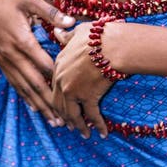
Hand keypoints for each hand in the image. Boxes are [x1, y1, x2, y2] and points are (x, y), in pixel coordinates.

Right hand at [0, 0, 74, 124]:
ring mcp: (4, 59)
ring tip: (53, 120)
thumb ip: (51, 13)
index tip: (75, 92)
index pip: (44, 66)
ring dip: (39, 105)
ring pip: (23, 88)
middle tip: (67, 120)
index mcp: (22, 40)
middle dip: (51, 103)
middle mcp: (12, 54)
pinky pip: (13, 82)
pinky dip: (24, 96)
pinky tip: (33, 107)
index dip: (59, 80)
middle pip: (35, 84)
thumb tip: (71, 23)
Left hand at [52, 23, 112, 137]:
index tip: (62, 106)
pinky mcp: (88, 98)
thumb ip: (66, 36)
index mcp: (58, 65)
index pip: (54, 86)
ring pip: (72, 114)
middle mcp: (62, 80)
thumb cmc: (98, 36)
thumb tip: (56, 32)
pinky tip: (103, 133)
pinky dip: (98, 126)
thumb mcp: (78, 32)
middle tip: (69, 125)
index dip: (58, 97)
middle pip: (59, 104)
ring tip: (84, 133)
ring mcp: (73, 91)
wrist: (112, 45)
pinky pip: (92, 116)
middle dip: (64, 116)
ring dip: (78, 125)